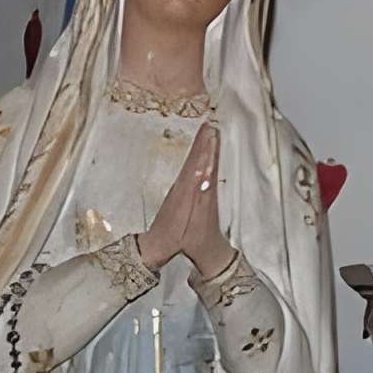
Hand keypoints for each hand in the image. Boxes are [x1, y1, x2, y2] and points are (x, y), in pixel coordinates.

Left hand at [143, 124, 233, 279]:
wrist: (159, 246)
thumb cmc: (181, 240)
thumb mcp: (194, 226)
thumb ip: (202, 202)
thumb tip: (208, 177)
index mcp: (188, 194)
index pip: (200, 168)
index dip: (207, 152)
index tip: (213, 136)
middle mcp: (183, 188)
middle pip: (196, 162)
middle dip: (204, 143)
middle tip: (211, 126)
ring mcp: (180, 188)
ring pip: (192, 164)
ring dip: (201, 148)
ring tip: (208, 132)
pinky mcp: (181, 191)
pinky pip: (190, 170)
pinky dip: (197, 158)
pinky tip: (202, 152)